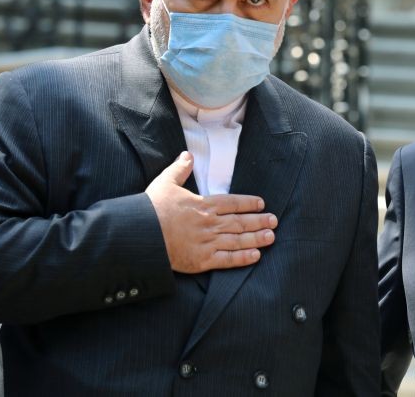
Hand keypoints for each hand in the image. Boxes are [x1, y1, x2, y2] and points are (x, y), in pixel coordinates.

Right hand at [146, 151, 276, 272]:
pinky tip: (255, 256)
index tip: (261, 204)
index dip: (248, 203)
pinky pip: (227, 259)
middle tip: (274, 221)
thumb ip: (179, 169)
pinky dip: (242, 258)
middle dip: (259, 221)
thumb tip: (187, 155)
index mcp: (204, 204)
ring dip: (256, 238)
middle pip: (240, 221)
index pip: (232, 202)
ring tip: (270, 237)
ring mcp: (207, 242)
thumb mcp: (165, 182)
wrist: (141, 234)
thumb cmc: (151, 208)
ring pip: (238, 240)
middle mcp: (210, 223)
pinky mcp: (202, 260)